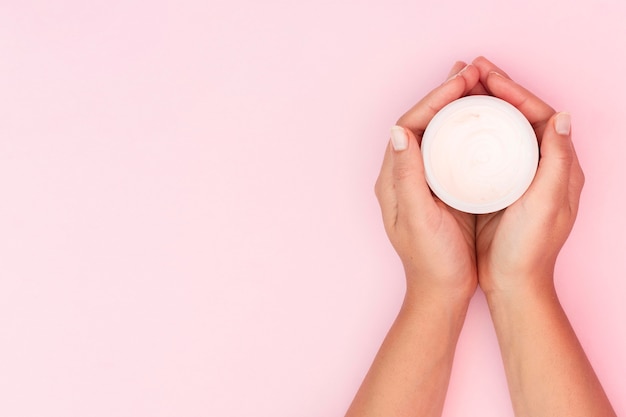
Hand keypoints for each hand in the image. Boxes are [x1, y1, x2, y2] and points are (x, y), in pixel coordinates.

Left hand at [374, 62, 481, 302]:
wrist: (441, 292)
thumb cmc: (430, 261)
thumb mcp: (418, 218)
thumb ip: (407, 177)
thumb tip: (398, 132)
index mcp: (393, 179)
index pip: (411, 125)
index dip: (435, 99)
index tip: (461, 81)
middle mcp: (403, 175)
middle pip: (422, 123)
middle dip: (445, 95)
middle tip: (472, 71)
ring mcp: (421, 181)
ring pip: (437, 133)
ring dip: (454, 107)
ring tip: (477, 85)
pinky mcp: (439, 189)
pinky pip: (450, 149)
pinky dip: (464, 129)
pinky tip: (482, 121)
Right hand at [471, 56, 585, 295]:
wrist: (513, 283)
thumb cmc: (530, 248)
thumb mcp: (547, 203)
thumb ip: (558, 160)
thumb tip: (563, 116)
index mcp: (559, 166)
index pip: (538, 114)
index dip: (512, 91)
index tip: (486, 74)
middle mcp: (541, 166)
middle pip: (518, 117)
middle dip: (495, 92)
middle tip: (468, 72)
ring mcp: (519, 176)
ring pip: (500, 131)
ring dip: (481, 108)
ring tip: (459, 90)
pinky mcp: (499, 187)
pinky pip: (486, 150)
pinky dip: (472, 133)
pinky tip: (454, 127)